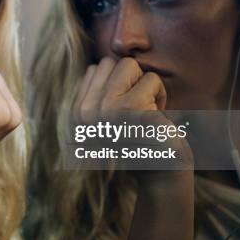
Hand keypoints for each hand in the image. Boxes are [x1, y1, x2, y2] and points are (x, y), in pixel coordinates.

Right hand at [73, 57, 192, 186]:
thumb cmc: (138, 144)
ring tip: (148, 113)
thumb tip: (101, 62)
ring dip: (147, 86)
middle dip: (131, 79)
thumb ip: (98, 93)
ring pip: (132, 65)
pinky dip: (162, 96)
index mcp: (77, 114)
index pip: (95, 68)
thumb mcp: (108, 118)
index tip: (125, 109)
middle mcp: (87, 112)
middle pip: (111, 62)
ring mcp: (109, 112)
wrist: (160, 177)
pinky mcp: (135, 112)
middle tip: (139, 110)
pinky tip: (161, 120)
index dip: (117, 82)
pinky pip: (152, 80)